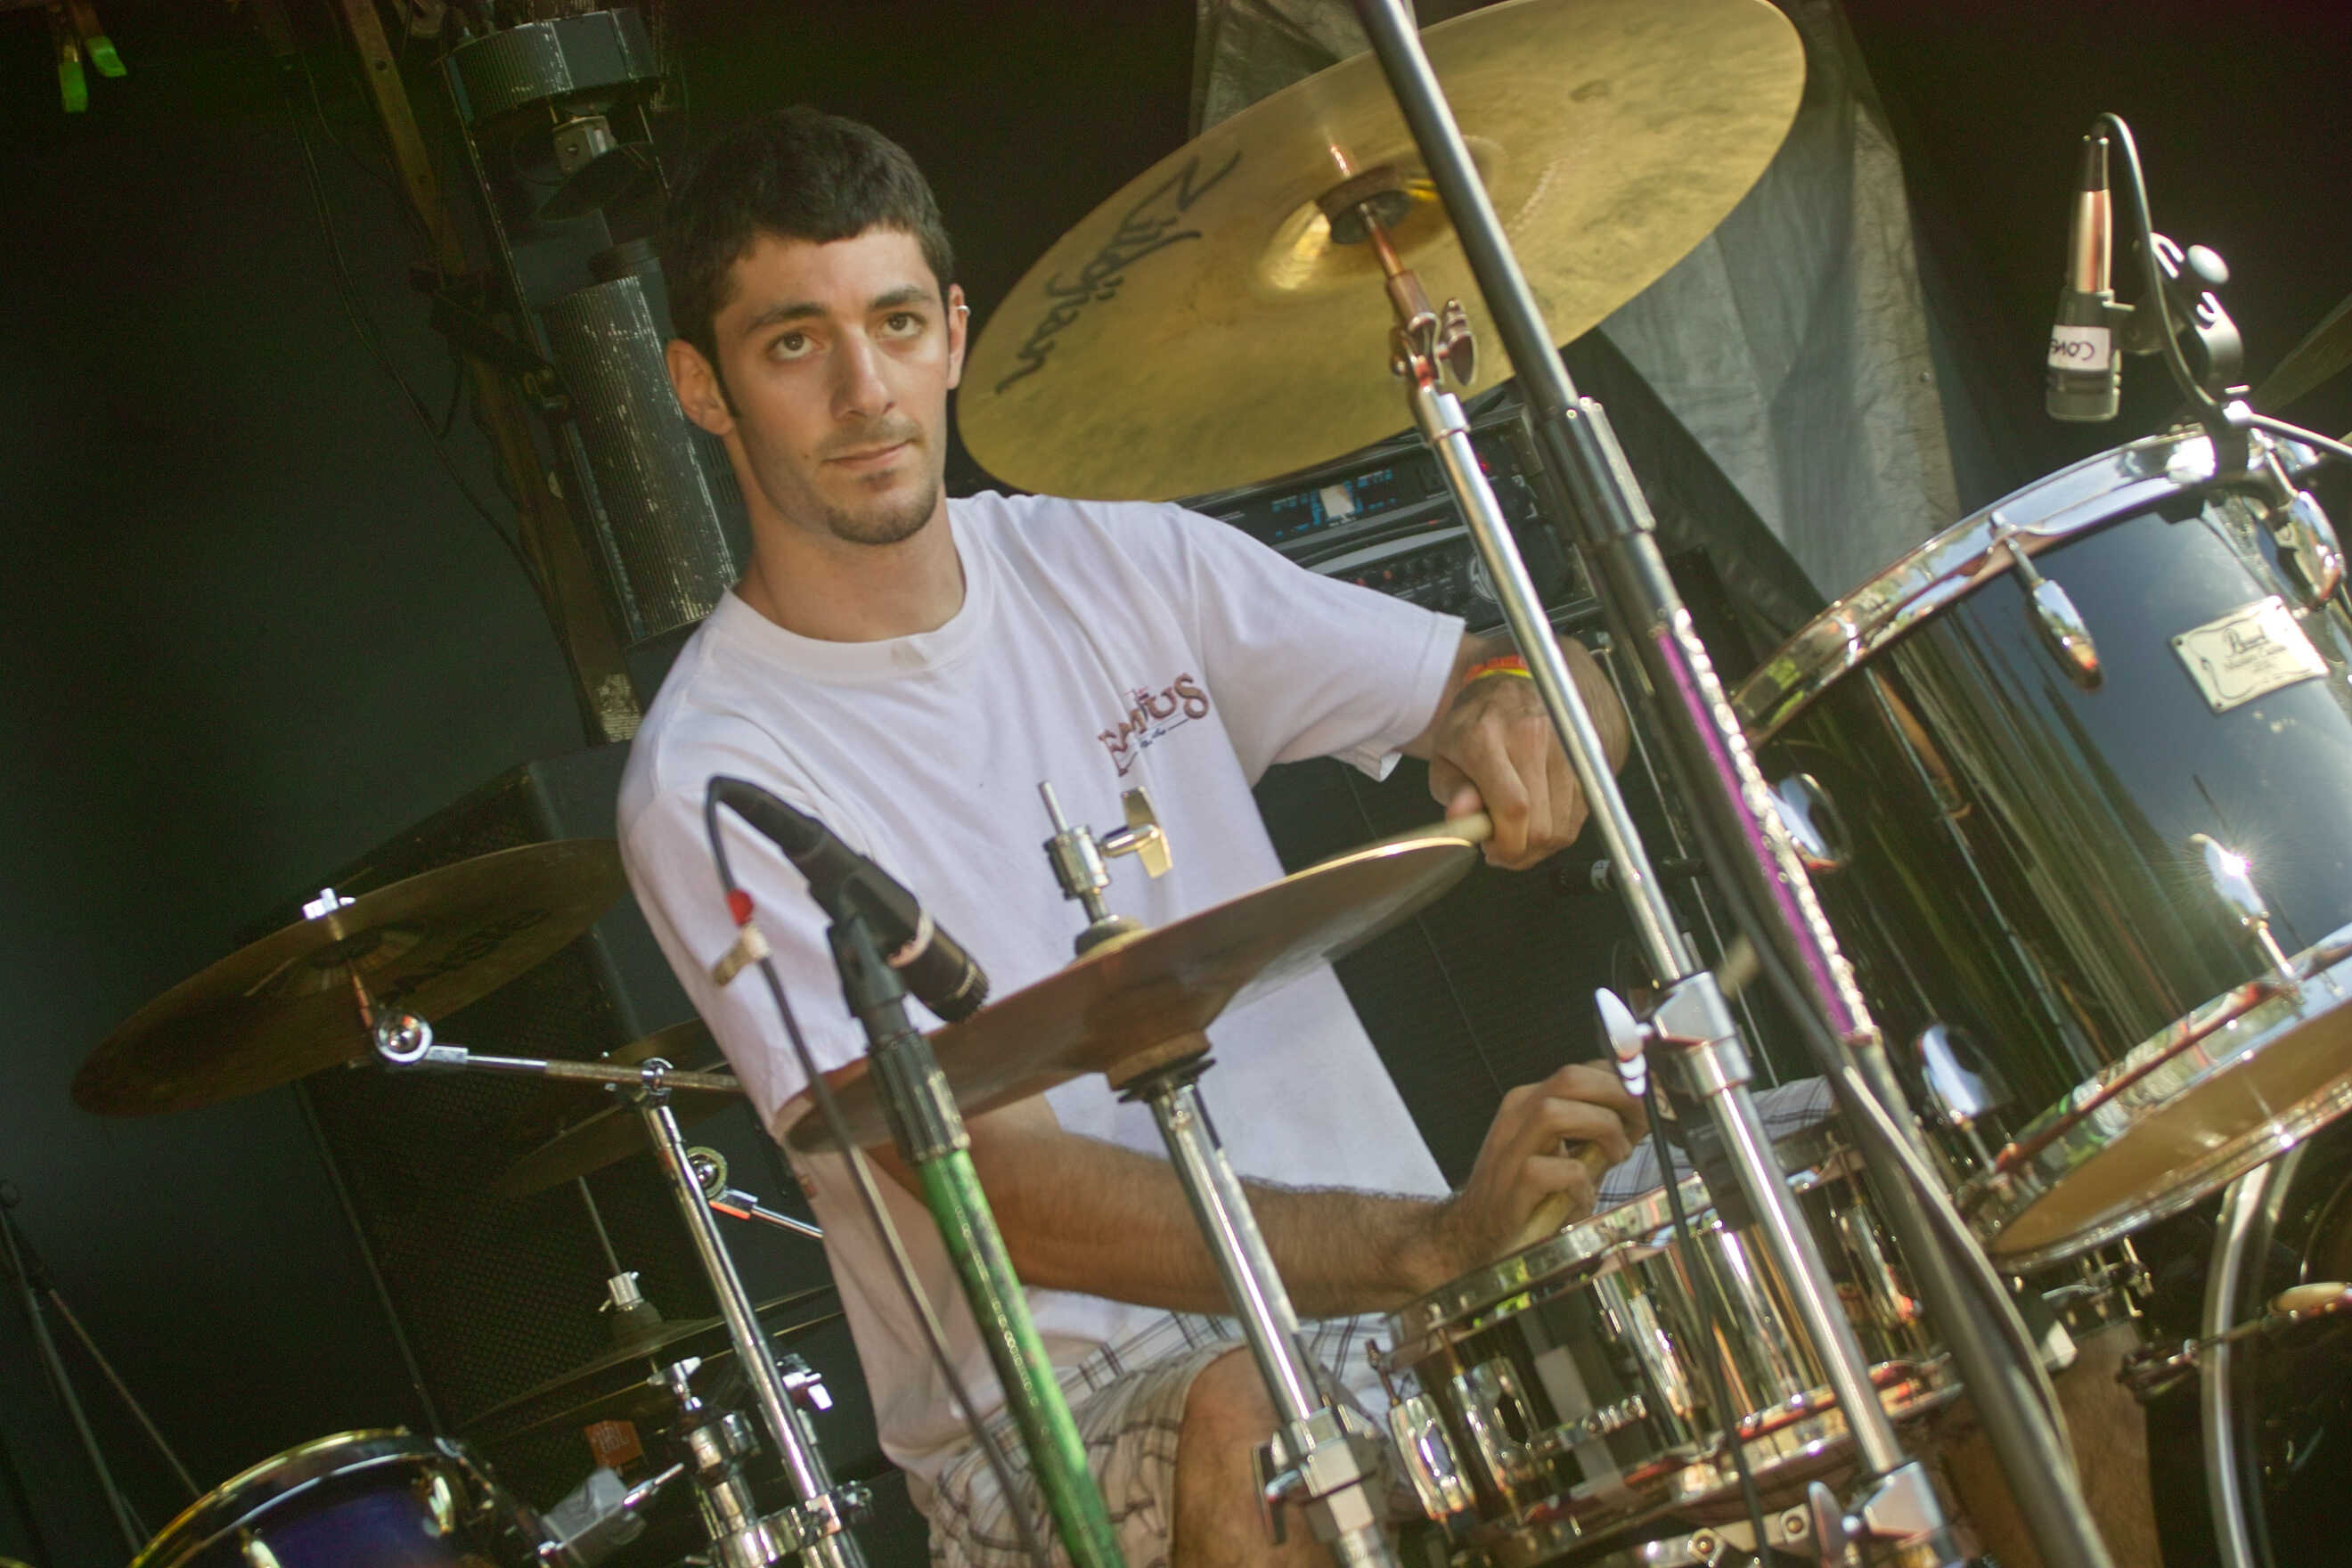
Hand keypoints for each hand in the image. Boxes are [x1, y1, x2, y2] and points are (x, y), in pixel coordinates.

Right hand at [1412, 1063, 1646, 1289]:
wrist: (1474, 1232)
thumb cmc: (1529, 1194)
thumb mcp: (1566, 1154)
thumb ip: (1598, 1133)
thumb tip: (1642, 1116)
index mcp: (1531, 1101)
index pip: (1582, 1070)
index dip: (1620, 1083)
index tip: (1646, 1106)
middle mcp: (1517, 1115)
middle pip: (1569, 1079)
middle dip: (1616, 1096)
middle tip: (1640, 1124)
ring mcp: (1510, 1148)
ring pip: (1555, 1113)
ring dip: (1599, 1131)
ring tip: (1616, 1155)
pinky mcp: (1512, 1184)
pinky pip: (1553, 1170)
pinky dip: (1580, 1183)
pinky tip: (1584, 1198)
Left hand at [1425, 642, 1625, 869]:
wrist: (1510, 685)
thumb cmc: (1473, 727)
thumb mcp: (1445, 758)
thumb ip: (1453, 792)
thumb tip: (1463, 820)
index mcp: (1487, 737)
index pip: (1514, 807)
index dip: (1508, 844)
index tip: (1492, 853)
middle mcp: (1532, 737)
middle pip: (1543, 824)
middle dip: (1521, 852)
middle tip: (1501, 848)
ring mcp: (1564, 745)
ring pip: (1564, 826)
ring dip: (1541, 846)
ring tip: (1518, 835)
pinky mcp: (1585, 757)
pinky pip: (1578, 815)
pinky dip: (1559, 830)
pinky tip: (1538, 822)